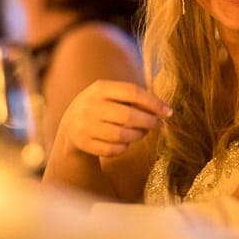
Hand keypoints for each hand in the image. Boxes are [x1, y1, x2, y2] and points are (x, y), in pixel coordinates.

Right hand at [56, 81, 171, 157]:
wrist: (69, 126)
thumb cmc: (100, 108)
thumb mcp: (110, 95)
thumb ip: (133, 98)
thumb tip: (162, 108)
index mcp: (99, 88)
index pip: (132, 92)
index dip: (153, 102)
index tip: (168, 112)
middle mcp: (90, 105)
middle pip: (128, 115)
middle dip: (149, 121)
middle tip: (160, 125)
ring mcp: (84, 125)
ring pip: (121, 135)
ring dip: (138, 135)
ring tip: (143, 133)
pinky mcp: (83, 143)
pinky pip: (112, 150)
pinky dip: (124, 148)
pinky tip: (126, 143)